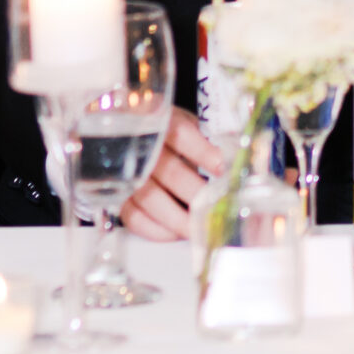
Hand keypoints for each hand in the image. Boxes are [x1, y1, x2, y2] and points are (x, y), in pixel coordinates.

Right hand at [124, 108, 225, 241]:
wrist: (122, 128)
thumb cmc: (162, 128)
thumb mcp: (183, 121)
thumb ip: (204, 137)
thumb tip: (235, 157)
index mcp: (160, 122)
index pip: (181, 135)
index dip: (204, 153)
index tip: (224, 169)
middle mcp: (141, 147)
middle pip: (171, 173)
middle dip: (198, 194)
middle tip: (218, 207)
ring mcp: (126, 173)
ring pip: (152, 200)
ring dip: (179, 218)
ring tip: (200, 227)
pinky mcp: (118, 195)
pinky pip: (134, 217)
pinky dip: (155, 229)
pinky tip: (174, 232)